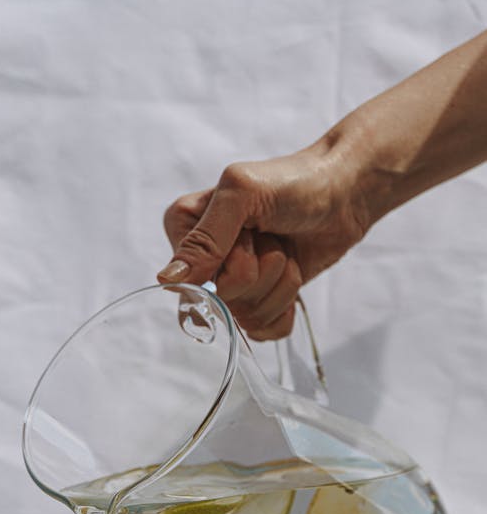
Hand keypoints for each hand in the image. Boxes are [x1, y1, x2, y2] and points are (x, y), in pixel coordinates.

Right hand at [157, 145, 367, 338]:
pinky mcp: (259, 300)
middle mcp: (202, 258)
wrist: (345, 191)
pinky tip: (292, 274)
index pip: (196, 280)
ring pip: (248, 317)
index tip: (250, 232)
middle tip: (273, 237)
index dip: (234, 263)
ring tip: (286, 248)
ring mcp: (231, 282)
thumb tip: (168, 281)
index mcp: (185, 226)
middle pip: (227, 301)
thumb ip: (205, 239)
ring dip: (281, 283)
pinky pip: (263, 331)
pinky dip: (286, 307)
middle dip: (263, 271)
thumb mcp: (243, 195)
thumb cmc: (295, 181)